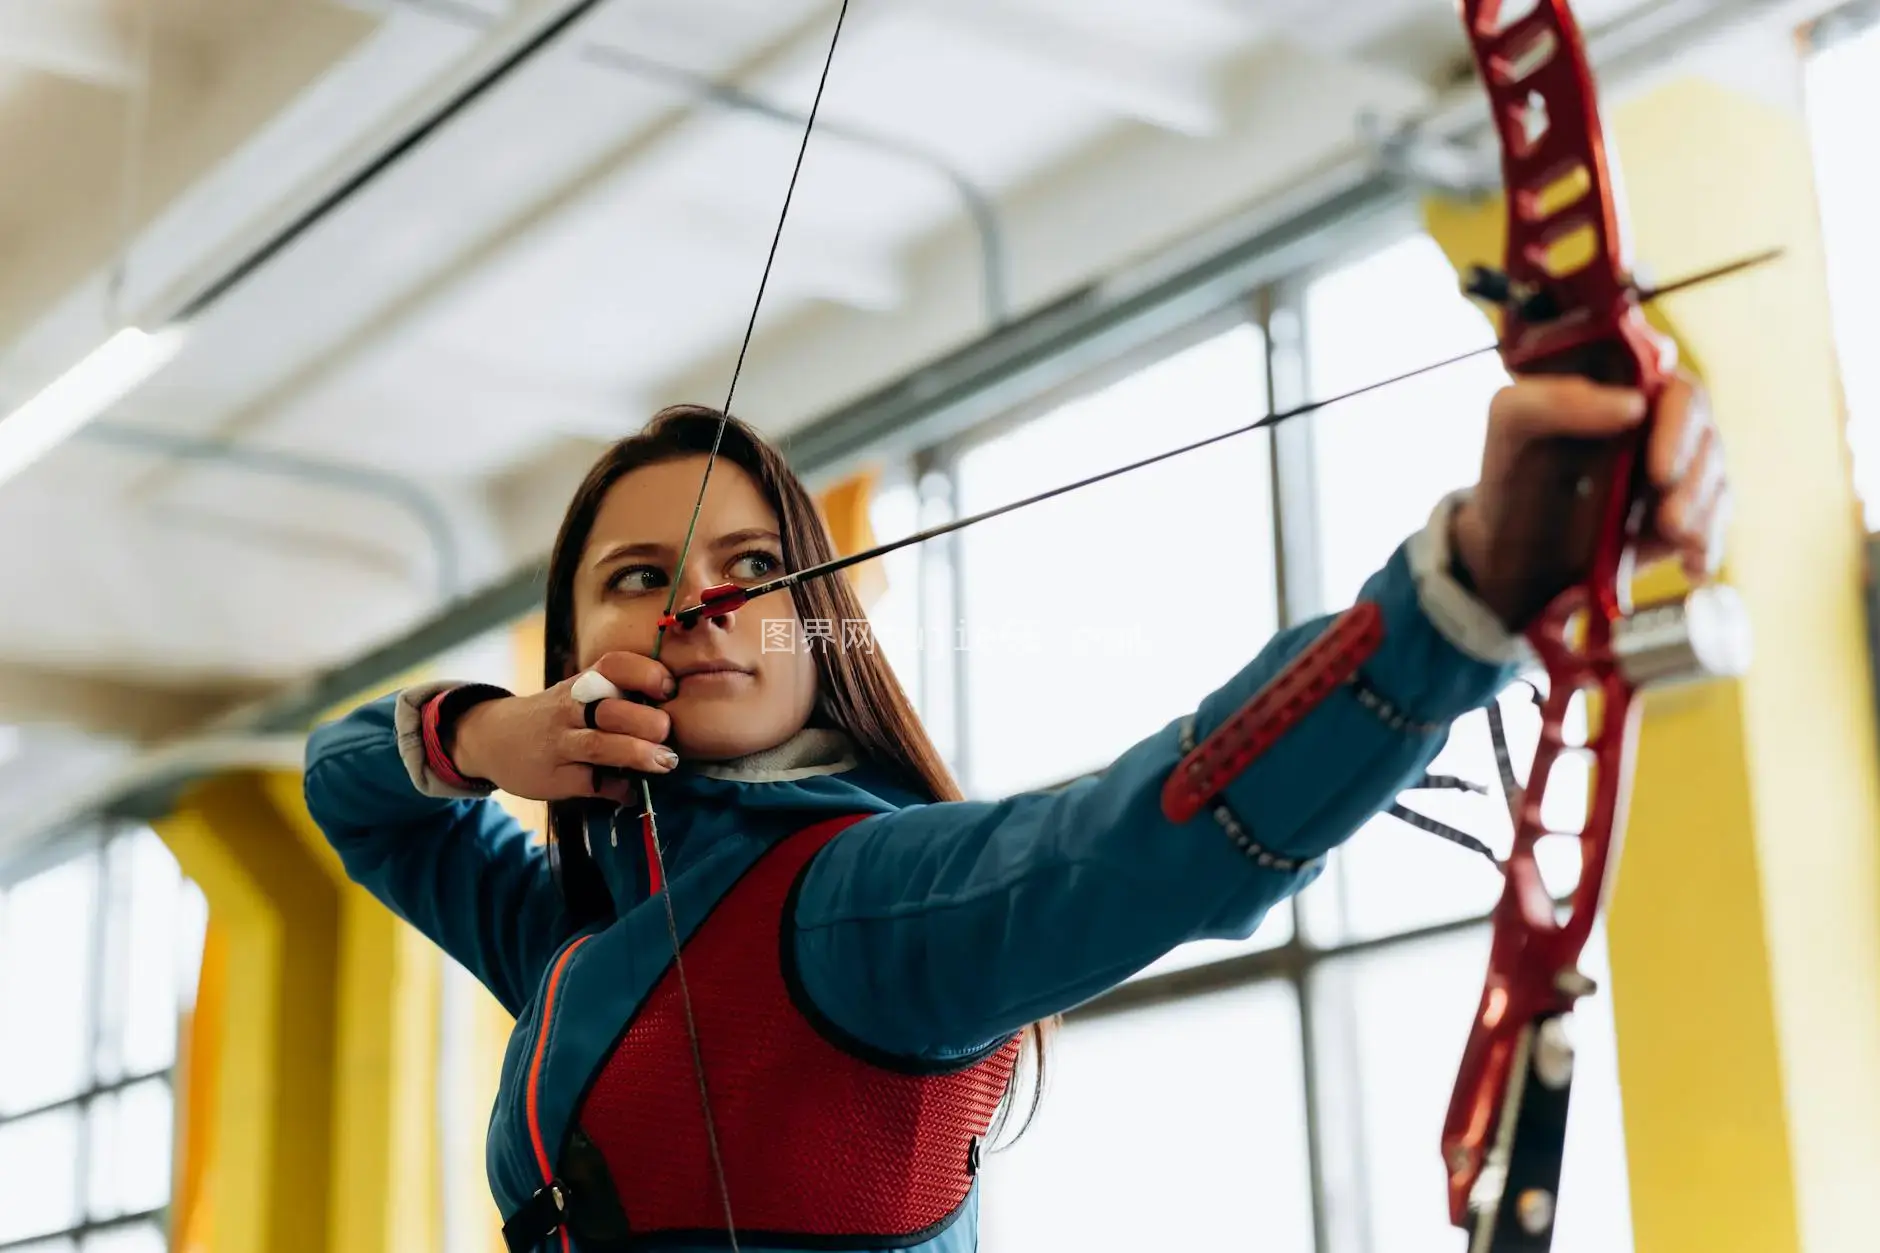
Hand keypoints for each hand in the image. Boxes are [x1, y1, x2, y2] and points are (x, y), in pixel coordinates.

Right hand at [451, 652, 677, 802]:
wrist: (493, 738)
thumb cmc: (555, 714)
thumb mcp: (578, 693)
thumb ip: (618, 696)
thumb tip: (676, 709)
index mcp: (581, 683)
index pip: (613, 666)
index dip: (645, 674)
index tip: (669, 688)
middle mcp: (569, 709)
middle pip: (611, 709)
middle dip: (647, 721)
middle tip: (668, 731)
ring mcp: (560, 744)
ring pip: (600, 746)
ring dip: (638, 754)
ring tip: (666, 762)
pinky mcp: (554, 778)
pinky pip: (592, 784)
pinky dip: (618, 789)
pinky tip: (631, 791)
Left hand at [1453, 370, 1728, 622]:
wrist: (1509, 546)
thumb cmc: (1511, 468)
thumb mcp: (1512, 422)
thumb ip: (1555, 399)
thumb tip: (1633, 405)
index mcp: (1629, 388)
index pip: (1677, 390)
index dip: (1680, 423)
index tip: (1661, 469)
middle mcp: (1662, 424)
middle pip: (1705, 437)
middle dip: (1694, 478)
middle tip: (1668, 518)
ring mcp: (1676, 470)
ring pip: (1714, 480)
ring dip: (1701, 512)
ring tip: (1672, 536)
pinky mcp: (1681, 514)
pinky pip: (1712, 524)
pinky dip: (1708, 546)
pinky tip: (1693, 566)